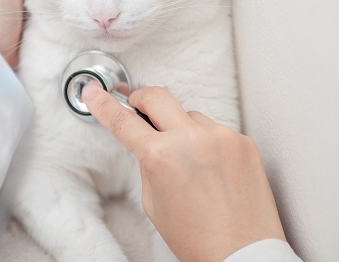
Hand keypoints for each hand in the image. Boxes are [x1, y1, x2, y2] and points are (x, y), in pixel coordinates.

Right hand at [82, 85, 285, 261]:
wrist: (243, 252)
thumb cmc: (198, 238)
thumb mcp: (154, 202)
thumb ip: (148, 163)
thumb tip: (149, 139)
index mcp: (160, 157)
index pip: (123, 121)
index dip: (103, 104)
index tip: (95, 93)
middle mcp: (191, 139)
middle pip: (157, 96)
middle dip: (141, 98)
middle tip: (137, 107)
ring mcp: (221, 136)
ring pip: (190, 116)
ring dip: (182, 129)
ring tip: (191, 164)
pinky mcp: (243, 141)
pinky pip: (216, 131)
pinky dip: (209, 144)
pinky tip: (214, 170)